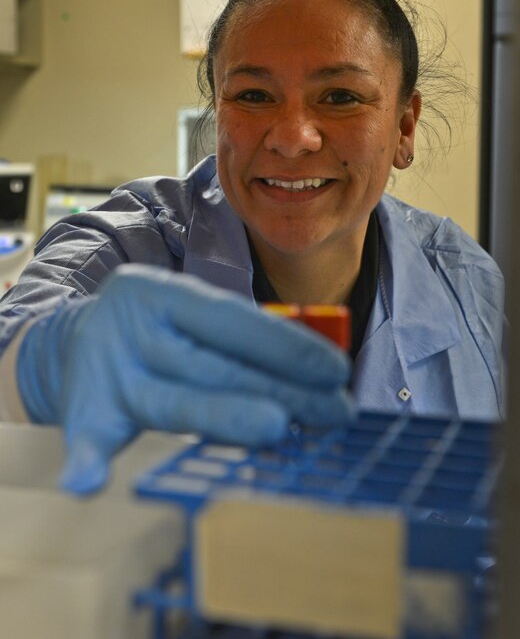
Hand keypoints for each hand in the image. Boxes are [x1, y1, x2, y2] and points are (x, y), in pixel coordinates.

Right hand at [17, 265, 352, 493]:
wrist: (74, 345)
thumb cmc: (156, 333)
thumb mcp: (186, 316)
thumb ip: (238, 340)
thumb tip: (318, 369)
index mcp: (158, 293)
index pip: (230, 319)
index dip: (284, 345)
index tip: (336, 370)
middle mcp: (130, 329)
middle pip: (213, 365)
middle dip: (282, 391)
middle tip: (336, 411)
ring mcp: (106, 375)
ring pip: (175, 404)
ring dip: (226, 420)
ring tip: (279, 430)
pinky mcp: (84, 418)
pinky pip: (85, 442)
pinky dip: (87, 463)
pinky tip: (89, 484)